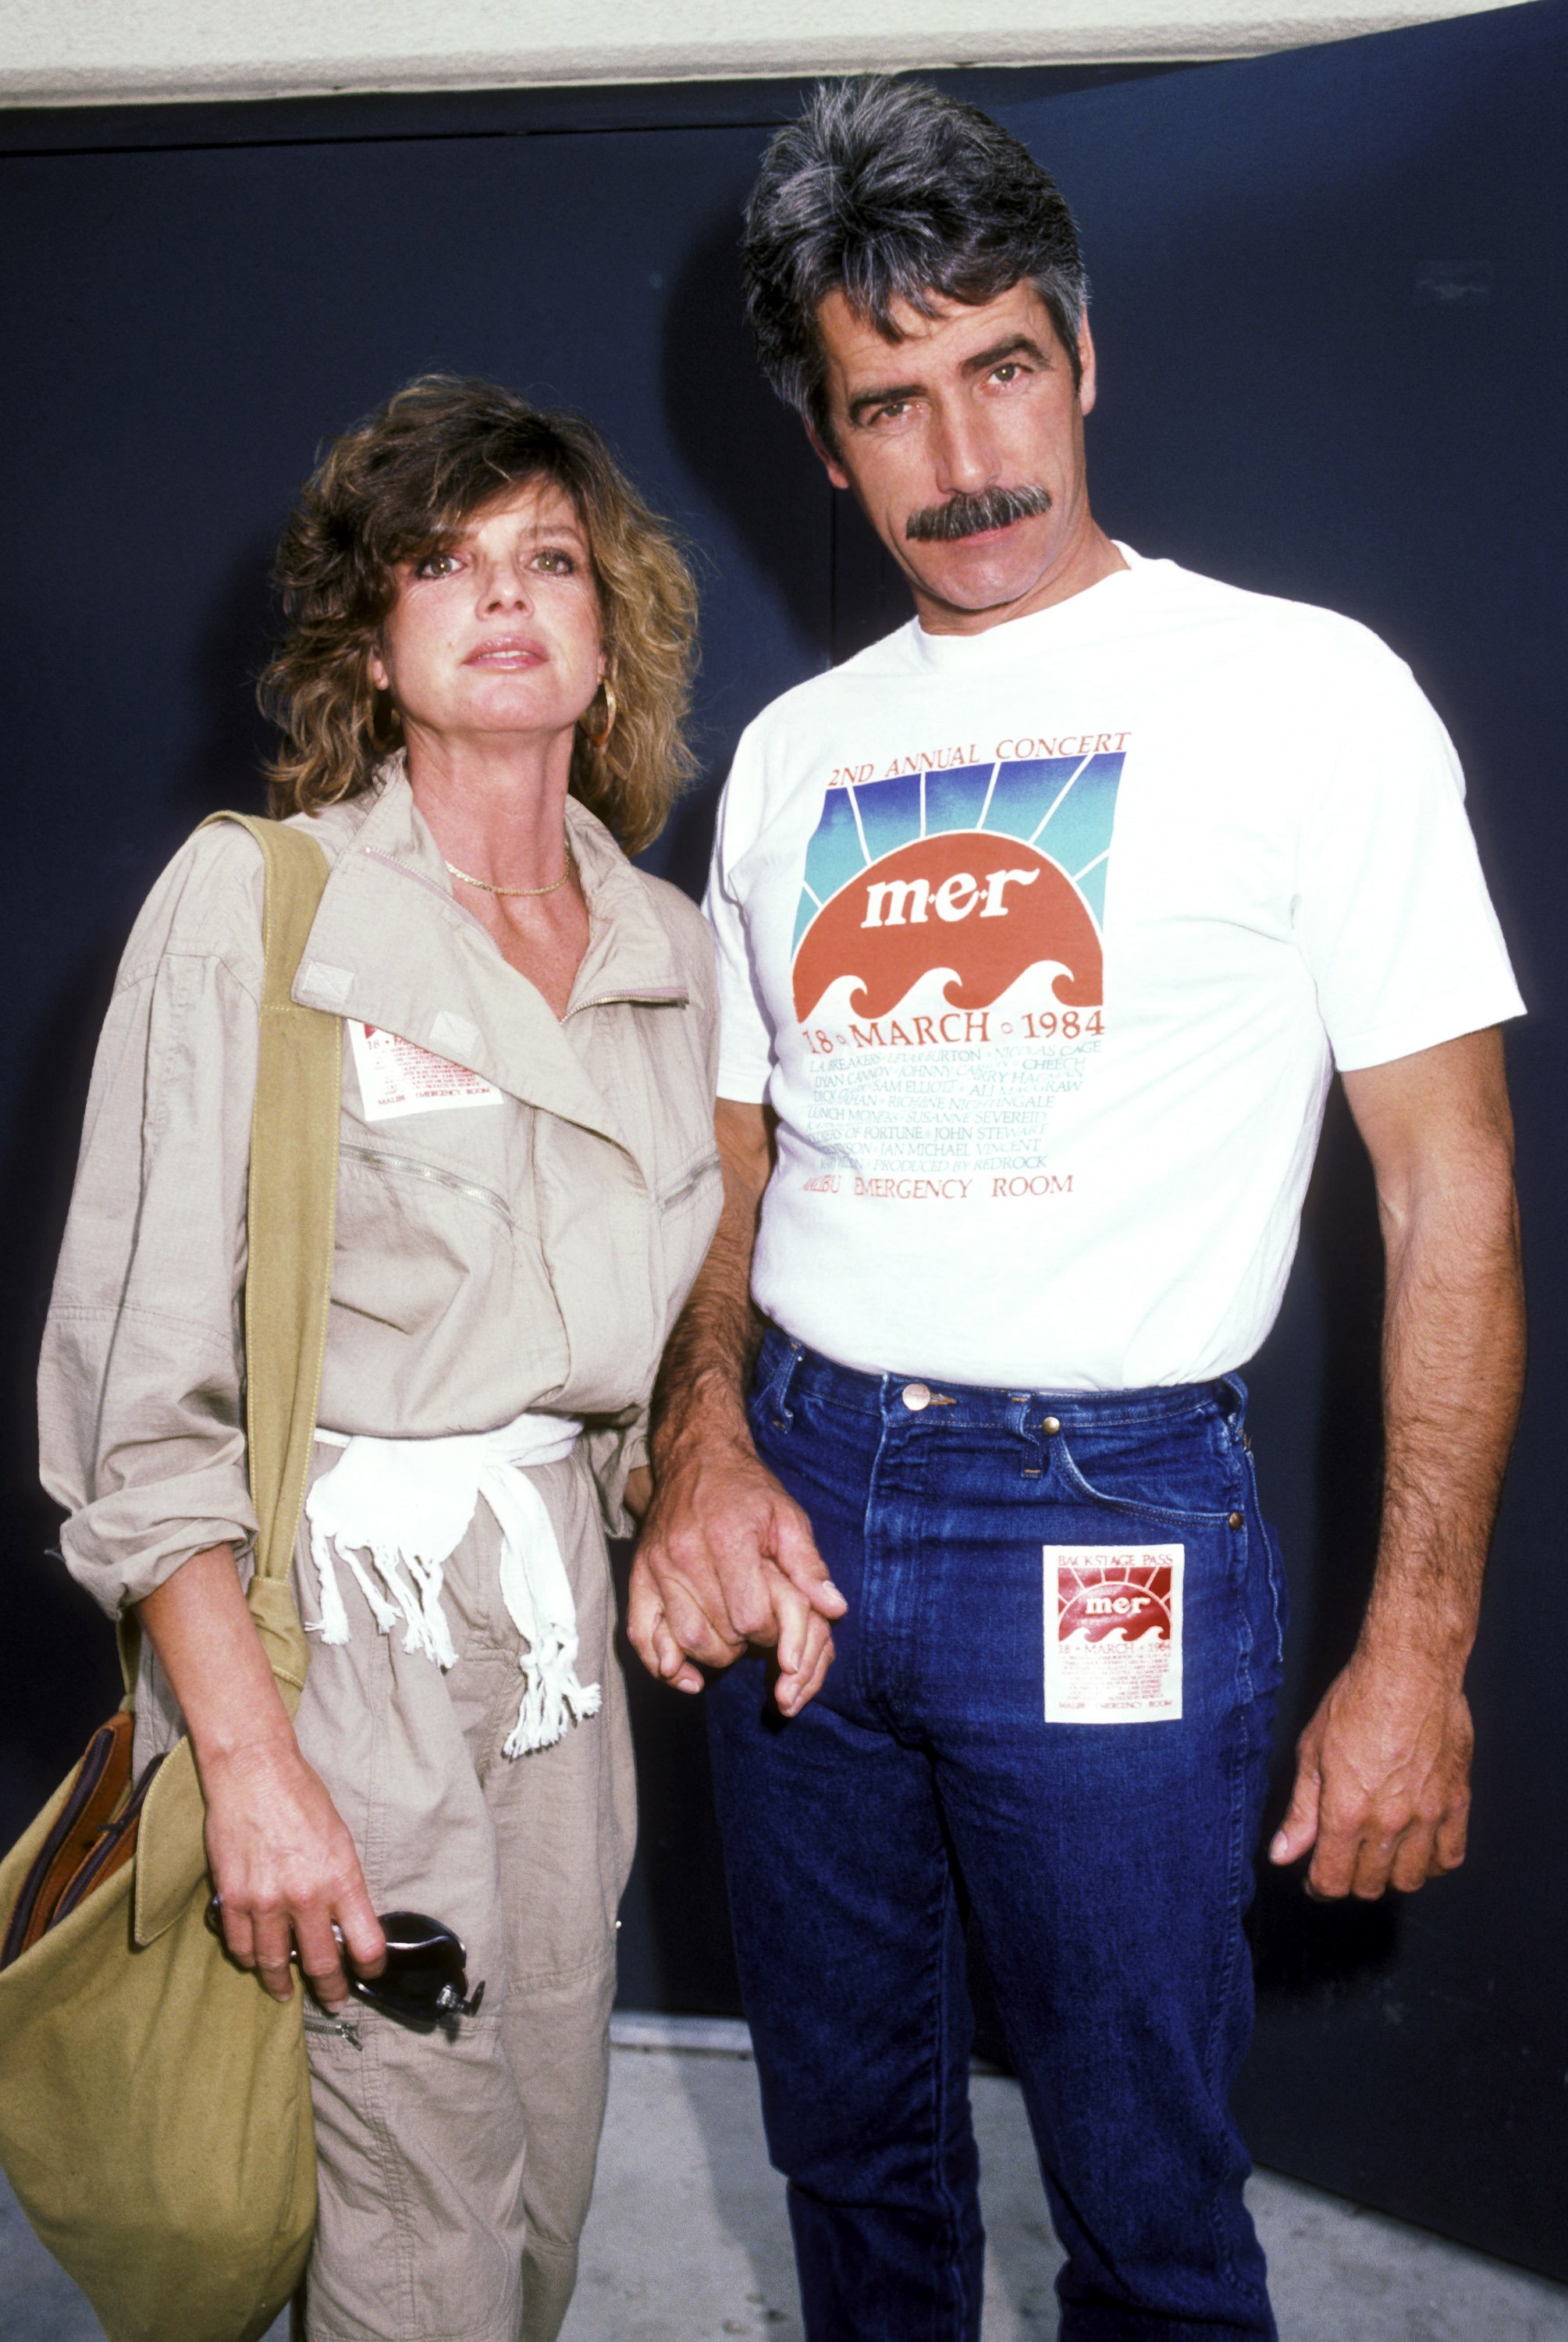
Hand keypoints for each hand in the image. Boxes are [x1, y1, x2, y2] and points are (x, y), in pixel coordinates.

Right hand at [202, 1735, 385, 2008]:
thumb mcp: (340, 1839)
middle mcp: (305, 1896)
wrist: (254, 1773)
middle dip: (330, 1989)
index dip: (370, 1967)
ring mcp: (266, 1901)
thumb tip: (346, 1921)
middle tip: (333, 2000)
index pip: (365, 1944)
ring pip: (274, 1964)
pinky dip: (248, 1958)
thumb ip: (343, 1884)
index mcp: (341, 1878)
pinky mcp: (233, 1898)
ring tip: (287, 1992)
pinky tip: (255, 1960)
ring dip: (282, 1984)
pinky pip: (240, 1945)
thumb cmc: (302, 1797)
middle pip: (322, 1964)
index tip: (369, 1973)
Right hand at [628, 1432, 845, 1714]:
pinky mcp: (638, 1575)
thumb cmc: (748, 1490)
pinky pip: (640, 1634)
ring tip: (733, 1639)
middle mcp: (686, 1555)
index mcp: (729, 1540)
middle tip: (760, 1630)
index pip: (751, 1617)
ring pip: (685, 1639)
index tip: (781, 1625)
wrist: (696, 1457)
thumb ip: (809, 1566)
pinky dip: (661, 1663)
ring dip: (714, 1654)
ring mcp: (657, 1567)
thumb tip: (834, 1609)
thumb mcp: (788, 1517)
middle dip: (747, 1645)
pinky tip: (684, 1673)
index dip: (773, 1634)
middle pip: (720, 1634)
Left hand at [1268, 1645, 1472, 1898]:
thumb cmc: (1356, 1700)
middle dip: (1350, 1882)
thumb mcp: (1312, 1752)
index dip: (1318, 1887)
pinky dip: (1433, 1862)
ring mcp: (1427, 1815)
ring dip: (1390, 1876)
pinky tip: (1417, 1848)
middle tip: (1342, 1862)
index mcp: (1346, 1811)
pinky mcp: (1457, 1801)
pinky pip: (1450, 1856)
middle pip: (1371, 1886)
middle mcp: (1389, 1822)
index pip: (1332, 1880)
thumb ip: (1300, 1811)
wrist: (1409, 1670)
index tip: (1313, 1879)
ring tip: (1377, 1856)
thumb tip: (1282, 1853)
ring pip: (1411, 1879)